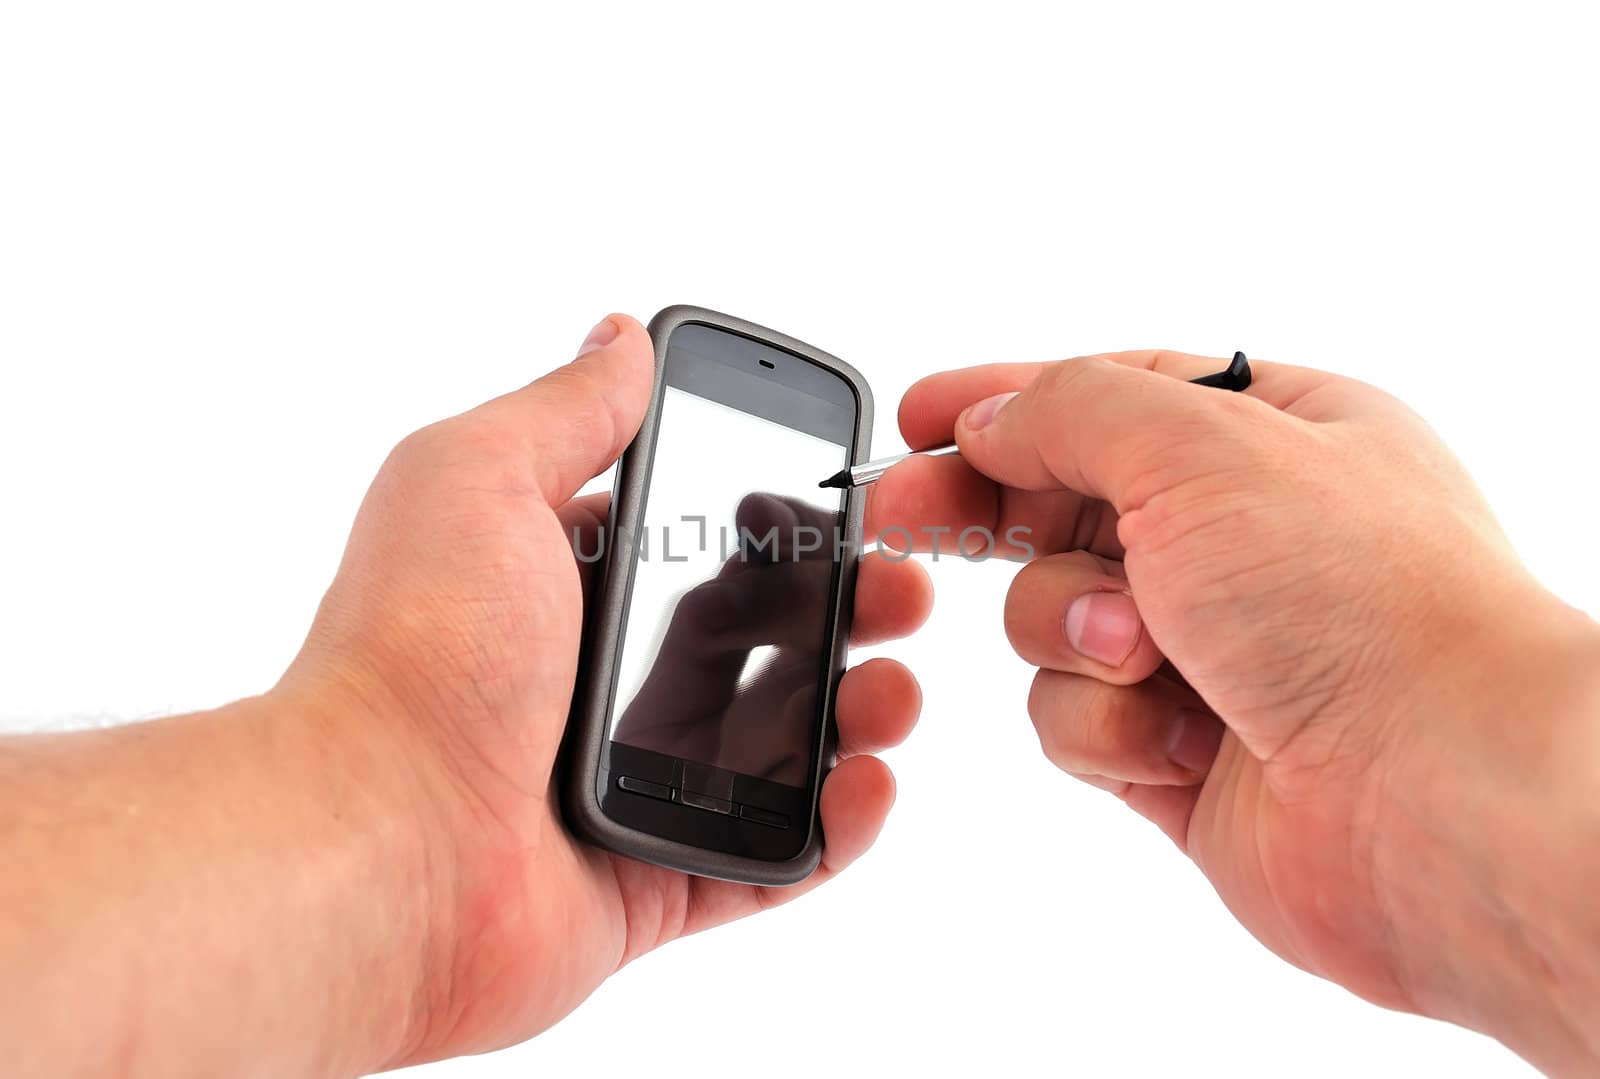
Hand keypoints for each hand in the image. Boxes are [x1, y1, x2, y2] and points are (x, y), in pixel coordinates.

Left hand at [286, 316, 930, 1065]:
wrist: (378, 846)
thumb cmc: (419, 654)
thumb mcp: (480, 479)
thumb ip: (566, 408)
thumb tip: (618, 337)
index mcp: (561, 591)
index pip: (695, 547)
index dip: (779, 526)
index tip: (847, 506)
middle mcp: (595, 686)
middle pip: (757, 644)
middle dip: (844, 614)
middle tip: (902, 594)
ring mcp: (630, 787)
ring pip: (779, 748)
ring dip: (857, 713)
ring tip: (893, 690)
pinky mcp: (653, 878)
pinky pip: (769, 859)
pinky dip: (835, 825)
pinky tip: (869, 779)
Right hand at [870, 351, 1599, 1072]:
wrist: (1438, 800)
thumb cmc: (1368, 610)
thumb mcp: (1201, 447)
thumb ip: (1072, 411)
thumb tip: (992, 421)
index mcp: (1272, 436)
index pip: (1106, 396)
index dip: (1003, 402)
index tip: (917, 419)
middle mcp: (1240, 538)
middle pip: (1063, 507)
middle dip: (990, 516)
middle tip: (906, 520)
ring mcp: (1208, 646)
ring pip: (1049, 621)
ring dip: (1070, 634)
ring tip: (1139, 652)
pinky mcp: (1176, 746)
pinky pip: (1071, 716)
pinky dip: (1103, 724)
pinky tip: (1173, 737)